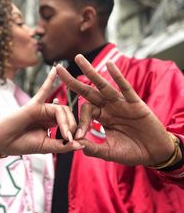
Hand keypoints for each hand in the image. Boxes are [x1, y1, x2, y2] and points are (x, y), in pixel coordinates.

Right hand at [0, 66, 83, 155]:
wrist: (3, 143)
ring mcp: (41, 108)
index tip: (77, 142)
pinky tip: (55, 69)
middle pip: (67, 114)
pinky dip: (49, 80)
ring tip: (66, 133)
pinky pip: (43, 90)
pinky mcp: (33, 104)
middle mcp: (48, 114)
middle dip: (71, 126)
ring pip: (60, 109)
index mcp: (52, 124)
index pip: (69, 122)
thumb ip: (63, 146)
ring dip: (66, 121)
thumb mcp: (46, 147)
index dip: (75, 131)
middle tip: (70, 137)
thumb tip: (81, 145)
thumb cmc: (23, 144)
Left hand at [56, 54, 176, 165]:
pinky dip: (118, 77)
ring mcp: (121, 104)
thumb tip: (76, 144)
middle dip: (73, 81)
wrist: (153, 153)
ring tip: (78, 58)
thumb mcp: (109, 152)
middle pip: (88, 91)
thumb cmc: (131, 152)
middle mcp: (109, 107)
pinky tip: (109, 65)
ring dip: (91, 72)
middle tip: (58, 69)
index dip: (79, 121)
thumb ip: (93, 148)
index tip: (77, 134)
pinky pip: (125, 88)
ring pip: (103, 85)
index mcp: (102, 118)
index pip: (85, 111)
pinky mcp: (135, 103)